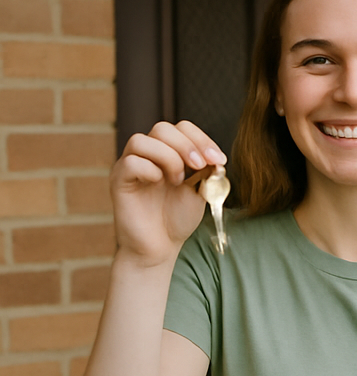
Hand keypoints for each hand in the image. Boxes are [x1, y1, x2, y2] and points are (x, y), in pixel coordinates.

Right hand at [111, 120, 226, 268]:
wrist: (160, 247)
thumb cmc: (177, 219)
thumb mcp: (200, 192)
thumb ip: (207, 173)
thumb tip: (216, 158)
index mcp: (167, 153)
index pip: (181, 128)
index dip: (201, 139)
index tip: (218, 160)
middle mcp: (146, 155)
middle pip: (161, 128)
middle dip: (187, 145)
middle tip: (200, 166)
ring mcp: (130, 166)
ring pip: (141, 140)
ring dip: (168, 156)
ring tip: (178, 180)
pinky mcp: (119, 181)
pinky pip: (130, 162)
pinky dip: (150, 170)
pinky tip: (160, 184)